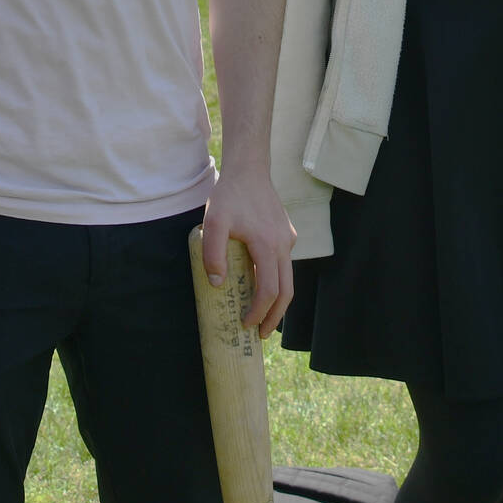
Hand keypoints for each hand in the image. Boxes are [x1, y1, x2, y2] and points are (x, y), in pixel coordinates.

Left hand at [200, 166, 296, 336]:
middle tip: (261, 333)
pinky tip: (261, 283)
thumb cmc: (230, 196)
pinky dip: (276, 280)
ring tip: (263, 315)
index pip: (269, 290)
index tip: (246, 323)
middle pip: (287, 291)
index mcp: (267, 246)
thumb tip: (217, 283)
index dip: (259, 311)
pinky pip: (284, 263)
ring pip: (288, 278)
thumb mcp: (213, 223)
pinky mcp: (286, 233)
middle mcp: (283, 245)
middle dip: (275, 316)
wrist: (249, 169)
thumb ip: (213, 253)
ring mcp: (287, 239)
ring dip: (278, 300)